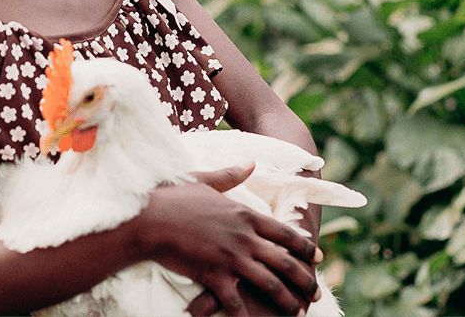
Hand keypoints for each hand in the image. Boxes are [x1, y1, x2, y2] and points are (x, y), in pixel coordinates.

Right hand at [132, 163, 320, 315]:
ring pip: (270, 283)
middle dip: (305, 280)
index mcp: (245, 215)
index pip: (286, 233)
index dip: (305, 248)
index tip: (318, 258)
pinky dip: (246, 316)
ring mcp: (231, 257)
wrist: (147, 218)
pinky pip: (236, 302)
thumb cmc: (171, 197)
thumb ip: (231, 175)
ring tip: (297, 312)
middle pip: (286, 262)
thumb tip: (251, 162)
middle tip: (315, 294)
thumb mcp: (204, 180)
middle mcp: (244, 237)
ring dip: (287, 301)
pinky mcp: (214, 275)